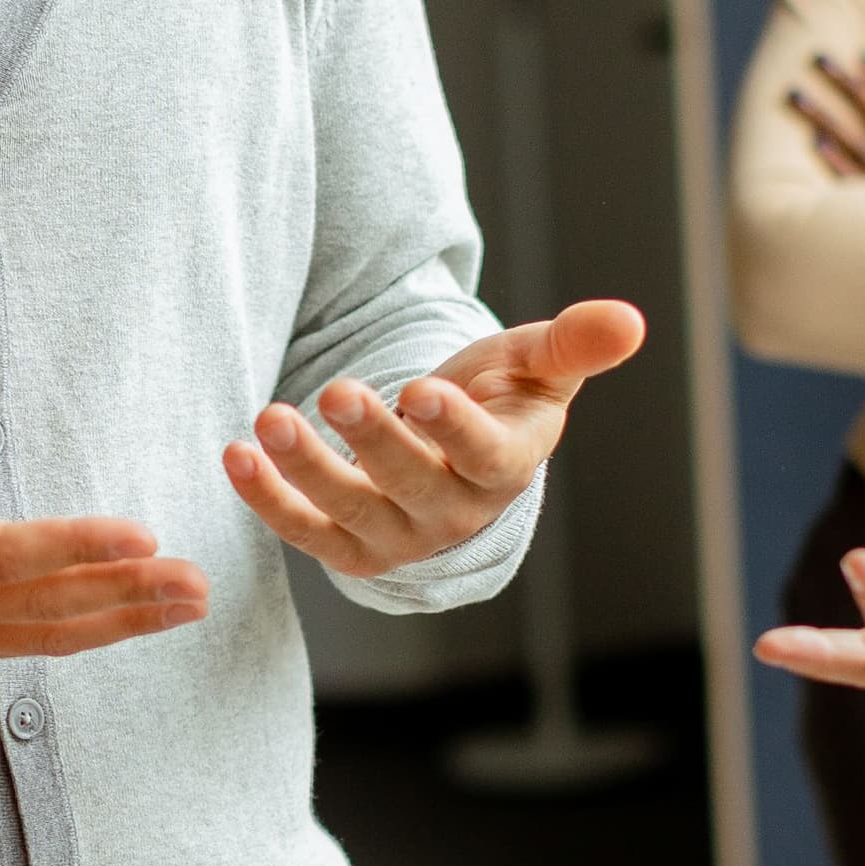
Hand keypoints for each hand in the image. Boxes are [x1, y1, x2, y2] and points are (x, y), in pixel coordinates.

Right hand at [0, 324, 210, 663]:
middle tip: (196, 581)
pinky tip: (135, 617)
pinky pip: (29, 644)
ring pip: (44, 635)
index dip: (72, 545)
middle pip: (40, 604)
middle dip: (124, 592)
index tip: (139, 532)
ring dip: (122, 619)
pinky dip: (88, 632)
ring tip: (190, 603)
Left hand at [226, 299, 647, 576]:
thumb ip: (575, 342)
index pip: (484, 456)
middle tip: (335, 393)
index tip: (421, 389)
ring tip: (266, 420)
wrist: (452, 449)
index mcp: (505, 467)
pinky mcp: (348, 547)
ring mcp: (398, 536)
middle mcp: (453, 512)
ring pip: (348, 512)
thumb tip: (630, 318)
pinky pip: (303, 531)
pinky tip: (234, 456)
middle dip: (372, 442)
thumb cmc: (502, 396)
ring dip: (304, 469)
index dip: (454, 428)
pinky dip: (266, 499)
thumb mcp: (537, 364)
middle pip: (411, 485)